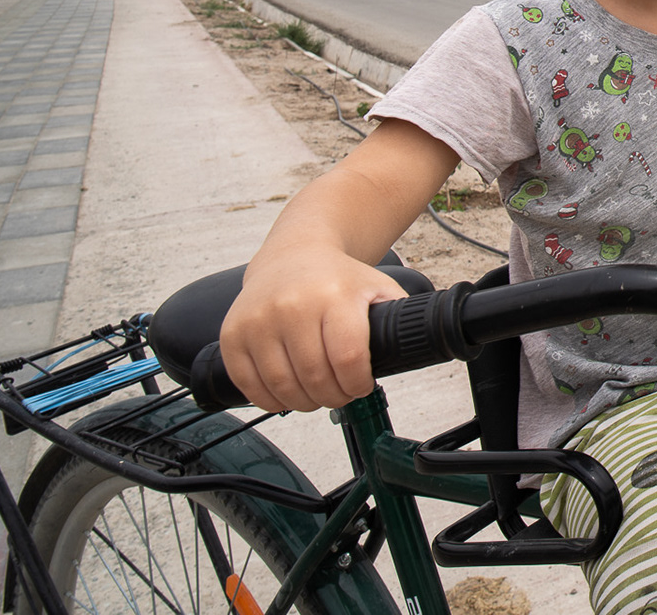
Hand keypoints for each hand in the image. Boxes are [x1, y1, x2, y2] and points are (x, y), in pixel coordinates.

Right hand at [219, 251, 411, 412]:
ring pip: (282, 387)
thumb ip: (399, 316)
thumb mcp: (378, 288)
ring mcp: (258, 321)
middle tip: (340, 394)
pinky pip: (249, 384)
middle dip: (334, 396)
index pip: (348, 358)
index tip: (361, 385)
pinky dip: (271, 399)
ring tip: (317, 394)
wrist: (293, 254)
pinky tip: (287, 391)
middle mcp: (292, 306)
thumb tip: (423, 344)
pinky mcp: (233, 334)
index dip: (358, 383)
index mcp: (334, 296)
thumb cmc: (338, 278)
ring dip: (304, 402)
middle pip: (315, 378)